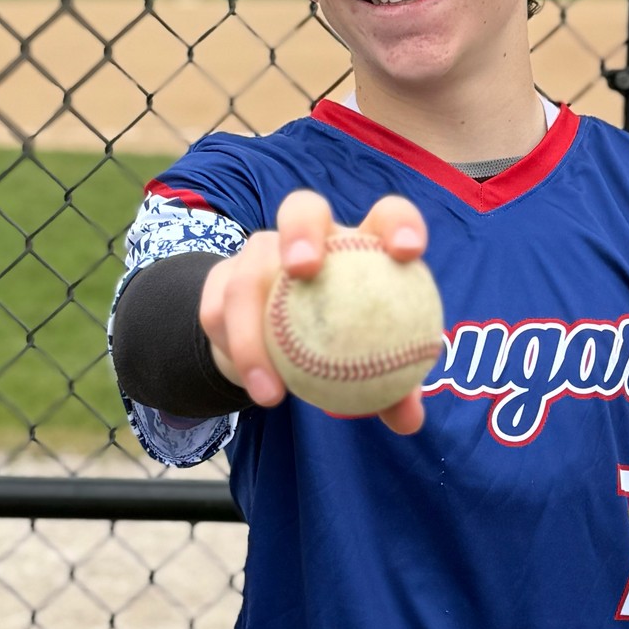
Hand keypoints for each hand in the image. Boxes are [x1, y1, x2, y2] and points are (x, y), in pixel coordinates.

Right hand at [197, 189, 429, 434]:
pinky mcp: (218, 283)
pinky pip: (218, 315)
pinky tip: (255, 388)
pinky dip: (237, 354)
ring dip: (253, 335)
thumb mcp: (370, 371)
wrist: (272, 352)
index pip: (385, 217)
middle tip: (305, 269)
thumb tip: (410, 420)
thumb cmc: (340, 352)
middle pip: (301, 208)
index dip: (400, 223)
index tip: (408, 252)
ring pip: (246, 276)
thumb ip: (393, 389)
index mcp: (358, 246)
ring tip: (273, 389)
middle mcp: (307, 238)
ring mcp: (257, 256)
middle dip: (301, 230)